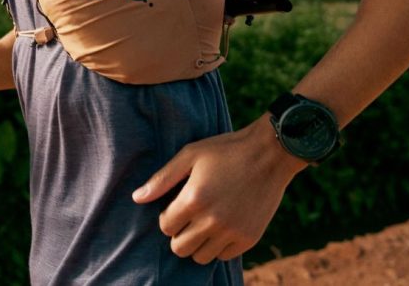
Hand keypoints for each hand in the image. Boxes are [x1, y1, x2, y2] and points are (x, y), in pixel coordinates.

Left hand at [131, 116, 306, 263]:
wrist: (270, 154)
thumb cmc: (226, 150)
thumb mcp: (190, 155)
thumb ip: (162, 179)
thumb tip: (137, 198)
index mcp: (194, 199)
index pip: (165, 226)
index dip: (167, 216)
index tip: (177, 206)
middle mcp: (212, 221)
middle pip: (179, 248)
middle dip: (179, 234)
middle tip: (188, 217)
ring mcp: (232, 232)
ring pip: (200, 257)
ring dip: (198, 242)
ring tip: (204, 222)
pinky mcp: (249, 238)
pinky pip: (223, 256)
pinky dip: (219, 246)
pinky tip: (221, 226)